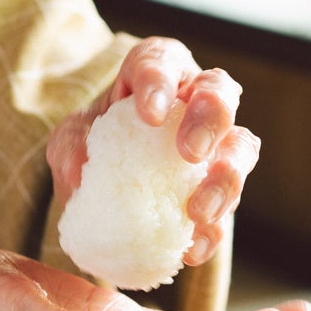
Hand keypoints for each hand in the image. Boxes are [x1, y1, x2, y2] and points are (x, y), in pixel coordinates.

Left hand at [47, 37, 259, 266]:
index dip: (161, 81)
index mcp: (155, 73)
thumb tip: (81, 171)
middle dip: (211, 120)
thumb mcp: (69, 141)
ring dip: (226, 179)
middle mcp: (195, 99)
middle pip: (220, 93)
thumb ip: (71, 148)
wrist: (102, 187)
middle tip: (189, 153)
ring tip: (197, 212)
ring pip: (241, 147)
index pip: (162, 61)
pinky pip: (229, 206)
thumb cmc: (90, 145)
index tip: (149, 113)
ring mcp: (216, 143)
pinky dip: (213, 230)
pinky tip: (192, 249)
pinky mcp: (220, 188)